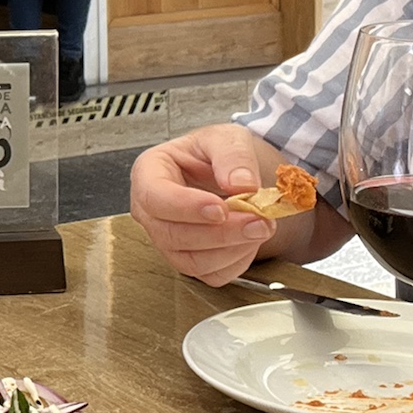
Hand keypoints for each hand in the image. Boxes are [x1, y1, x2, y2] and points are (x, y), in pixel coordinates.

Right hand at [129, 124, 277, 285]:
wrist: (234, 177)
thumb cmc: (218, 155)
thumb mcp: (228, 137)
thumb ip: (233, 155)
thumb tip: (240, 184)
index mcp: (150, 172)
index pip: (155, 196)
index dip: (186, 207)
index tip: (220, 209)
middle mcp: (151, 211)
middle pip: (172, 234)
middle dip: (220, 233)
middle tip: (259, 221)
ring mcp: (167, 240)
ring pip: (191, 261)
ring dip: (232, 249)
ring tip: (262, 226)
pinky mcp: (190, 261)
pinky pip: (211, 274)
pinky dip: (236, 261)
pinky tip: (250, 240)